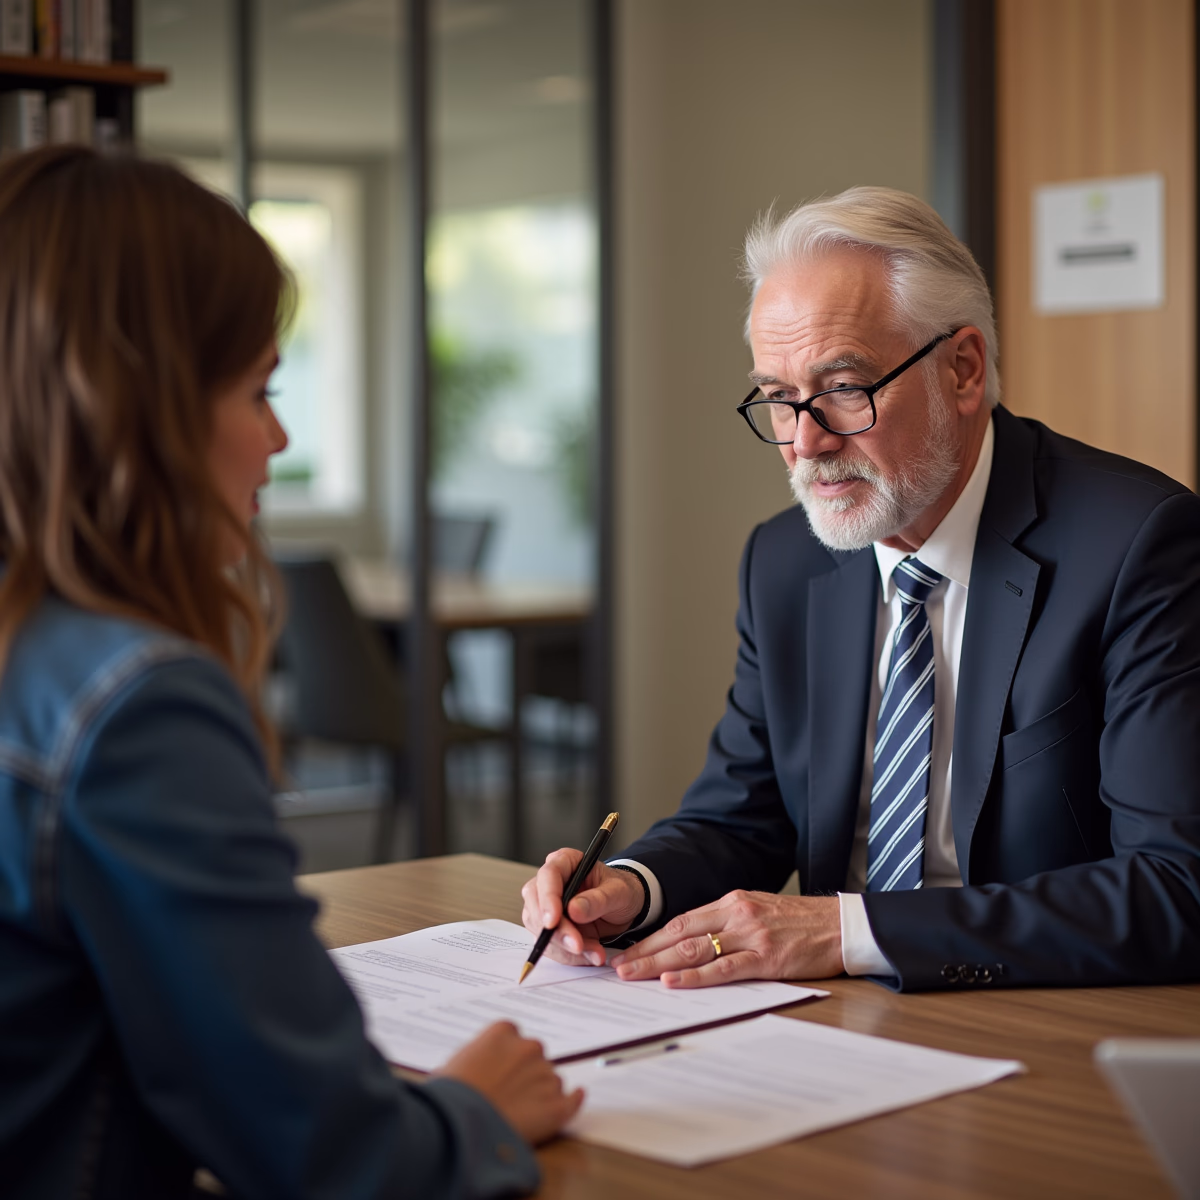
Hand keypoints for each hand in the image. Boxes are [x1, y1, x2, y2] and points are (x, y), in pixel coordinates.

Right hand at [437, 1021, 583, 1144]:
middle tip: (508, 1094)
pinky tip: (576, 1097)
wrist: (458, 1127)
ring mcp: (545, 1076)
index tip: (501, 1070)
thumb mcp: (451, 1066)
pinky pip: (572, 1100)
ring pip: (550, 1080)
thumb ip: (475, 1057)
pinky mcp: (556, 1106)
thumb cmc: (449, 1098)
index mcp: (504, 1032)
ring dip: (540, 1092)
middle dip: (525, 1073)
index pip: (513, 1038)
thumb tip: (474, 1068)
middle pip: (535, 1057)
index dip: (507, 1056)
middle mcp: (529, 1048)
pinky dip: (574, 1100)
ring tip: (519, 1113)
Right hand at [520, 849, 645, 966]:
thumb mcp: (619, 892)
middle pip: (537, 905)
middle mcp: (551, 882)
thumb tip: (574, 909)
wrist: (624, 909)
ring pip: (540, 930)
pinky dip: (569, 956)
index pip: (548, 875)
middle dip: (556, 931)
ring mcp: (546, 906)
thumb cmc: (621, 891)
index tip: (553, 922)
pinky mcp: (549, 928)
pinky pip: (550, 946)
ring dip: (564, 947)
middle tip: (578, 946)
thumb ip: (598, 900)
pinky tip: (590, 955)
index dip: (547, 899)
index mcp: (566, 862)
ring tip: (595, 952)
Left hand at [610, 891, 841, 986]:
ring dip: (658, 965)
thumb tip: (693, 944)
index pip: (680, 922)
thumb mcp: (758, 911)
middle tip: (617, 969)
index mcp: (731, 902)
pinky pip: (723, 968)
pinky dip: (695, 976)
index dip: (650, 938)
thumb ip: (728, 924)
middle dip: (645, 952)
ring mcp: (750, 935)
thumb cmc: (800, 924)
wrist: (841, 925)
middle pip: (679, 935)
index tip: (627, 952)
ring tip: (632, 976)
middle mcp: (735, 914)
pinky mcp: (766, 957)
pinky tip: (673, 983)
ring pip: (694, 950)